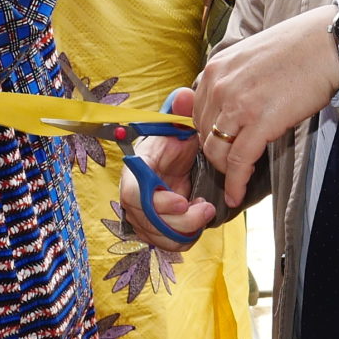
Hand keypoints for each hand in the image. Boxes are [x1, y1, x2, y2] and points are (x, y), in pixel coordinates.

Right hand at [120, 87, 215, 250]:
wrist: (181, 155)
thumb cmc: (176, 140)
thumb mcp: (179, 124)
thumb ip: (180, 112)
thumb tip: (184, 96)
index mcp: (136, 170)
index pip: (133, 195)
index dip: (156, 203)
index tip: (183, 201)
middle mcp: (135, 195)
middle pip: (146, 222)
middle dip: (178, 222)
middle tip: (205, 210)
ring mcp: (144, 213)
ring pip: (158, 236)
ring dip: (185, 230)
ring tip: (205, 210)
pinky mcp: (157, 226)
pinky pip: (167, 242)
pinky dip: (186, 236)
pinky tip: (199, 217)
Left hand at [190, 3, 338, 205]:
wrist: (327, 44)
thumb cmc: (298, 48)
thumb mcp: (251, 56)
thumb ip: (234, 78)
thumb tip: (233, 104)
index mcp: (216, 69)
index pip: (198, 112)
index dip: (209, 134)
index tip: (221, 145)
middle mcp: (219, 85)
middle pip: (204, 134)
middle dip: (216, 153)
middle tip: (232, 164)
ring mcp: (237, 104)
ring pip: (216, 152)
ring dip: (225, 170)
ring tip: (238, 177)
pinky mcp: (259, 122)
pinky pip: (239, 162)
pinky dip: (235, 183)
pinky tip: (236, 194)